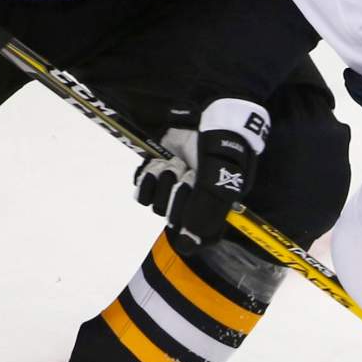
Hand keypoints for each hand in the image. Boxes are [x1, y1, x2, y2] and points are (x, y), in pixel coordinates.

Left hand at [134, 99, 269, 254]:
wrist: (207, 115)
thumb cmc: (220, 150)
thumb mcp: (219, 183)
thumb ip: (205, 214)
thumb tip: (188, 246)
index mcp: (211, 208)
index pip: (193, 236)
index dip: (188, 219)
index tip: (195, 196)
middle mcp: (191, 201)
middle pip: (171, 217)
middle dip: (178, 193)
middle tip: (189, 173)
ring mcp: (172, 187)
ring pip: (155, 204)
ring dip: (164, 181)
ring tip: (176, 164)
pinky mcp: (155, 172)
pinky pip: (141, 189)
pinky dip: (147, 177)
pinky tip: (159, 164)